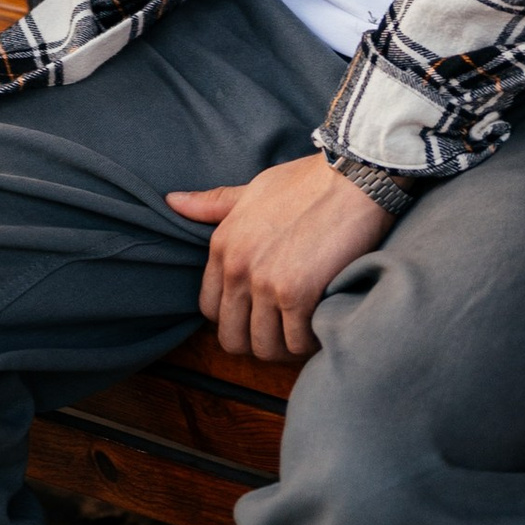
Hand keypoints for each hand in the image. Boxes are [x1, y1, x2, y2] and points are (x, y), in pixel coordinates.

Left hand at [166, 153, 390, 360]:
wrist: (352, 177)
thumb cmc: (306, 182)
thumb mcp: (253, 190)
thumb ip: (214, 204)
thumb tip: (172, 200)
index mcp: (223, 244)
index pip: (209, 309)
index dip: (234, 317)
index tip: (259, 311)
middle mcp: (237, 267)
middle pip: (232, 338)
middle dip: (257, 340)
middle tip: (283, 327)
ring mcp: (265, 283)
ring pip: (264, 347)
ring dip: (285, 345)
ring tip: (303, 328)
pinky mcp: (297, 295)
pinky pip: (295, 344)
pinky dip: (309, 342)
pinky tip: (320, 323)